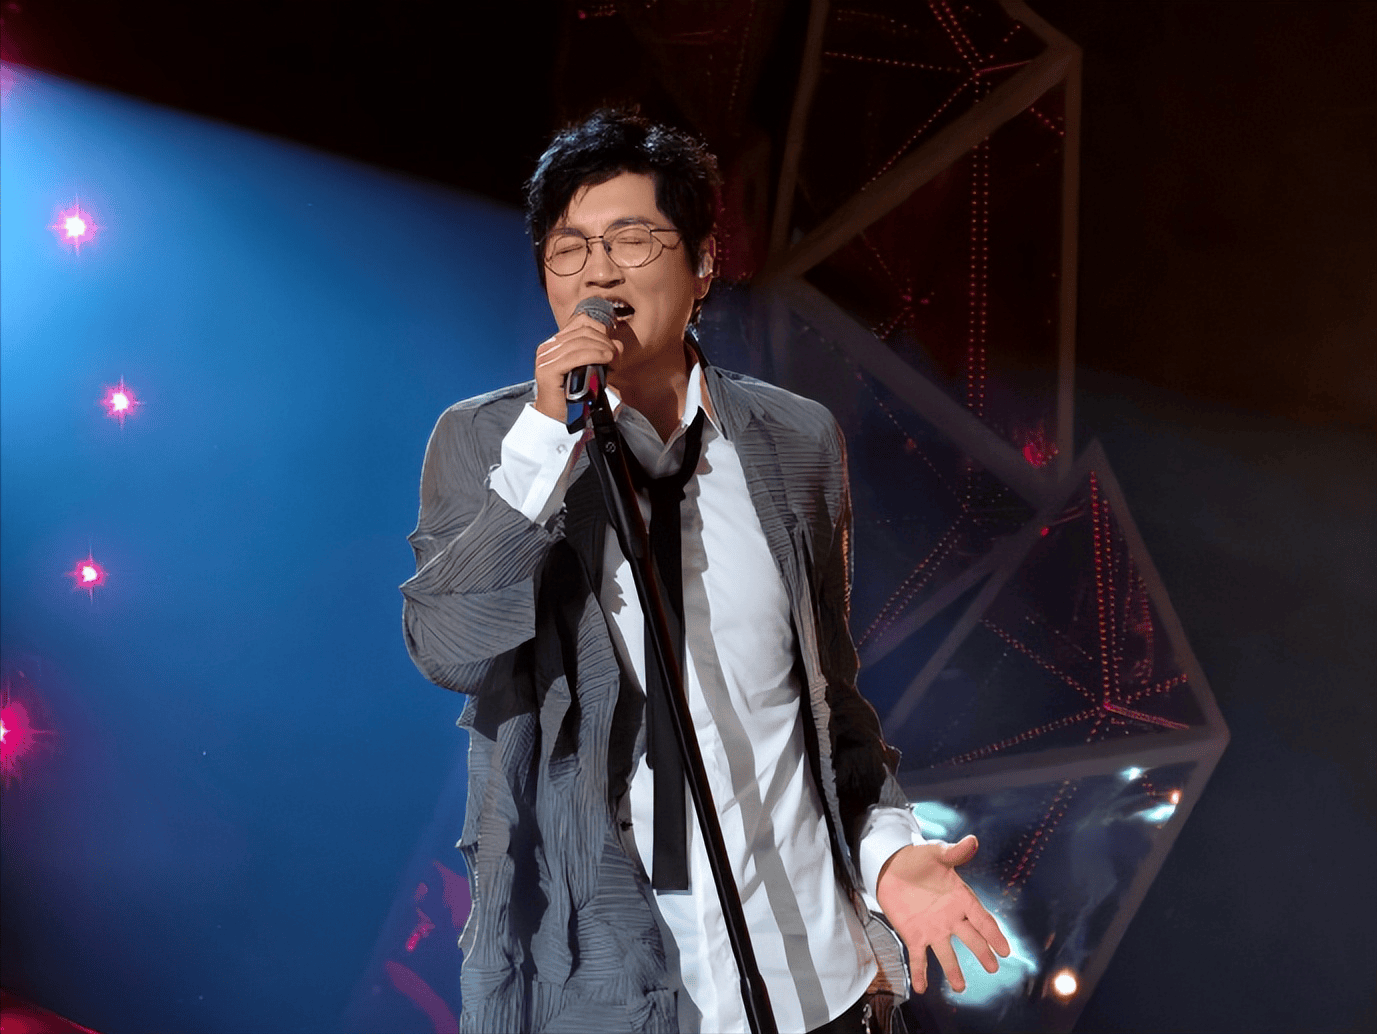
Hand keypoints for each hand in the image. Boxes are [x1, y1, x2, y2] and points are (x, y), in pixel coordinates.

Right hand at [533, 310, 623, 420]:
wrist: (557, 420)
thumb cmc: (574, 396)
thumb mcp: (589, 369)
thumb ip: (600, 354)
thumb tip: (617, 345)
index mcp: (554, 344)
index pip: (580, 323)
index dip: (601, 330)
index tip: (613, 346)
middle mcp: (547, 348)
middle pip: (582, 332)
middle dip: (604, 341)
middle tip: (616, 355)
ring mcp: (545, 358)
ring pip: (580, 342)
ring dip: (602, 348)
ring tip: (613, 359)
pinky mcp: (547, 370)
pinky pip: (575, 356)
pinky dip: (594, 355)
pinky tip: (606, 359)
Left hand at [874, 835, 1010, 993]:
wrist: (891, 866)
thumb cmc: (918, 860)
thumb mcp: (935, 854)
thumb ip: (953, 852)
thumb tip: (972, 841)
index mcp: (960, 899)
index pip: (981, 918)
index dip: (993, 933)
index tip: (1006, 949)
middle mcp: (950, 918)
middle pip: (970, 938)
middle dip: (981, 952)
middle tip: (992, 967)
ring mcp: (933, 929)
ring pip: (946, 953)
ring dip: (952, 970)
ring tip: (959, 987)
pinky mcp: (913, 935)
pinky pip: (918, 957)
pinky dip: (920, 972)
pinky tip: (921, 988)